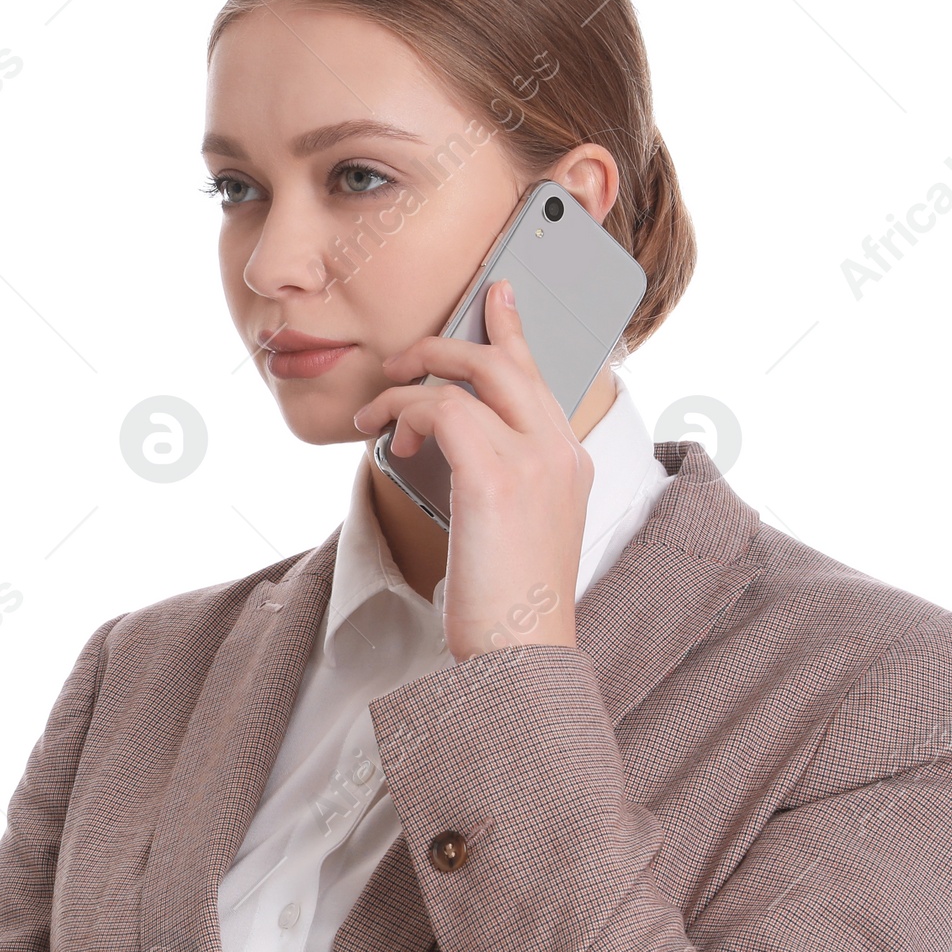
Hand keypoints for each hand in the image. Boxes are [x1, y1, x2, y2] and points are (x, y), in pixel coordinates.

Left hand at [352, 280, 592, 663]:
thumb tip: (449, 448)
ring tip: (379, 414)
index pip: (541, 376)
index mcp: (571, 464)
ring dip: (410, 386)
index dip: (513, 330)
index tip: (495, 295)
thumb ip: (503, 482)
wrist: (521, 656)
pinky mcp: (495, 477)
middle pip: (506, 361)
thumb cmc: (510, 609)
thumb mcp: (516, 533)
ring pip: (469, 377)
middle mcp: (561, 452)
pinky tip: (389, 437)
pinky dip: (406, 412)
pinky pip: (442, 409)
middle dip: (447, 346)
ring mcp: (534, 461)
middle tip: (403, 360)